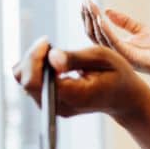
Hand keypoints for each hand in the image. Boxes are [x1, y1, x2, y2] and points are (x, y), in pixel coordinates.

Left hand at [11, 36, 149, 123]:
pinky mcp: (52, 103)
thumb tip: (51, 56)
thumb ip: (75, 57)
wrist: (124, 97)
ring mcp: (54, 106)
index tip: (47, 42)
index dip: (33, 58)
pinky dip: (37, 68)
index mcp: (72, 95)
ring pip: (25, 81)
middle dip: (31, 57)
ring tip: (52, 52)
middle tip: (49, 44)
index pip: (34, 81)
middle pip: (25, 80)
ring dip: (33, 62)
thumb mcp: (103, 58)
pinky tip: (52, 61)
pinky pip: (32, 84)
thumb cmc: (117, 75)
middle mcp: (59, 105)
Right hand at [81, 0, 149, 81]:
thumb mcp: (140, 30)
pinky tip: (100, 19)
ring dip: (94, 21)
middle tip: (84, 1)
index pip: (96, 31)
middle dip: (87, 17)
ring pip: (100, 38)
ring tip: (90, 6)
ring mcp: (120, 55)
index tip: (86, 1)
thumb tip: (107, 10)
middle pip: (93, 34)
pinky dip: (105, 31)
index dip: (89, 17)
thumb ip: (124, 21)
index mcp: (116, 45)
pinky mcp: (129, 57)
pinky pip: (113, 43)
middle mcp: (114, 51)